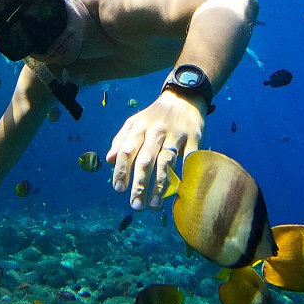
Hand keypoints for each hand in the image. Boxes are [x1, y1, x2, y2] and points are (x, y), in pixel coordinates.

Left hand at [106, 90, 203, 210]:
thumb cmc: (155, 115)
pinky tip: (178, 191)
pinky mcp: (194, 137)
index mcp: (140, 127)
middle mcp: (156, 130)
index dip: (122, 170)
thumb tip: (109, 160)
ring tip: (153, 205)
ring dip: (159, 185)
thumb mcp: (135, 122)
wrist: (184, 97)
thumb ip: (121, 140)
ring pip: (166, 162)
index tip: (119, 189)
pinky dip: (184, 174)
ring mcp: (176, 134)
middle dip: (139, 184)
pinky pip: (188, 159)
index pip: (127, 151)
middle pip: (146, 160)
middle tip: (136, 205)